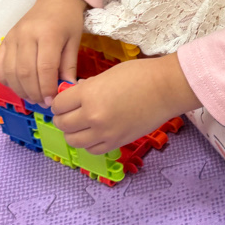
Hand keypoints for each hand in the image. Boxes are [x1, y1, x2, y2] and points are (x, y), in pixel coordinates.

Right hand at [0, 0, 87, 105]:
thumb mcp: (75, 41)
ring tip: (33, 96)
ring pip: (10, 72)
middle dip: (34, 93)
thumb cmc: (68, 20)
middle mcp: (26, 35)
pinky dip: (6, 80)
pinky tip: (18, 85)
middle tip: (43, 102)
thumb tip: (67, 90)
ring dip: (20, 90)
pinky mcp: (4, 40)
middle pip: (25, 72)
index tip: (53, 101)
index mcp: (48, 34)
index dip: (47, 88)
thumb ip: (69, 66)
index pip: (45, 67)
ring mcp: (12, 37)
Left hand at [51, 53, 199, 153]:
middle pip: (62, 124)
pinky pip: (92, 150)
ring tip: (82, 125)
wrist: (166, 89)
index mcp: (88, 94)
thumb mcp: (107, 74)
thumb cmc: (140, 75)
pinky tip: (96, 133)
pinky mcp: (116, 142)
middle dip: (63, 118)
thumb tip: (75, 96)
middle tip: (70, 113)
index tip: (64, 101)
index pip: (58, 105)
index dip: (59, 102)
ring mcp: (104, 132)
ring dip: (74, 133)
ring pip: (74, 141)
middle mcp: (92, 116)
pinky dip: (90, 143)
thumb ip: (88, 88)